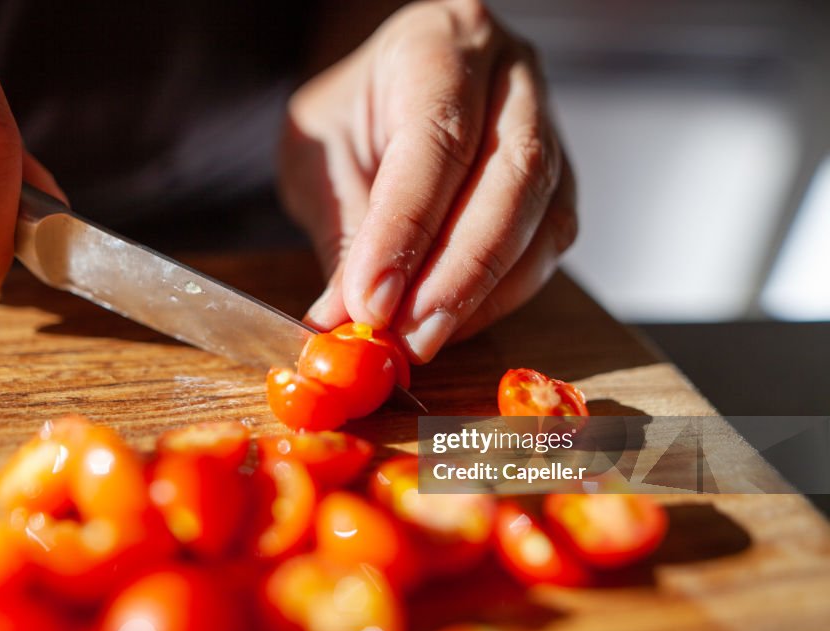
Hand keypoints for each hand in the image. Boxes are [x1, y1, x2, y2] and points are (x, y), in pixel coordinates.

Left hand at [280, 0, 576, 362]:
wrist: (387, 92)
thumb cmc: (350, 114)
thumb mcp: (319, 153)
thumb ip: (340, 228)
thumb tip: (346, 320)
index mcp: (439, 45)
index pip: (437, 138)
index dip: (406, 229)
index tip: (371, 302)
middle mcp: (510, 77)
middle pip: (513, 177)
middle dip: (457, 273)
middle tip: (407, 337)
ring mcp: (547, 128)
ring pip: (544, 217)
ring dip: (482, 293)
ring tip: (422, 339)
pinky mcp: (557, 182)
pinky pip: (548, 246)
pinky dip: (500, 295)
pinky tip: (454, 322)